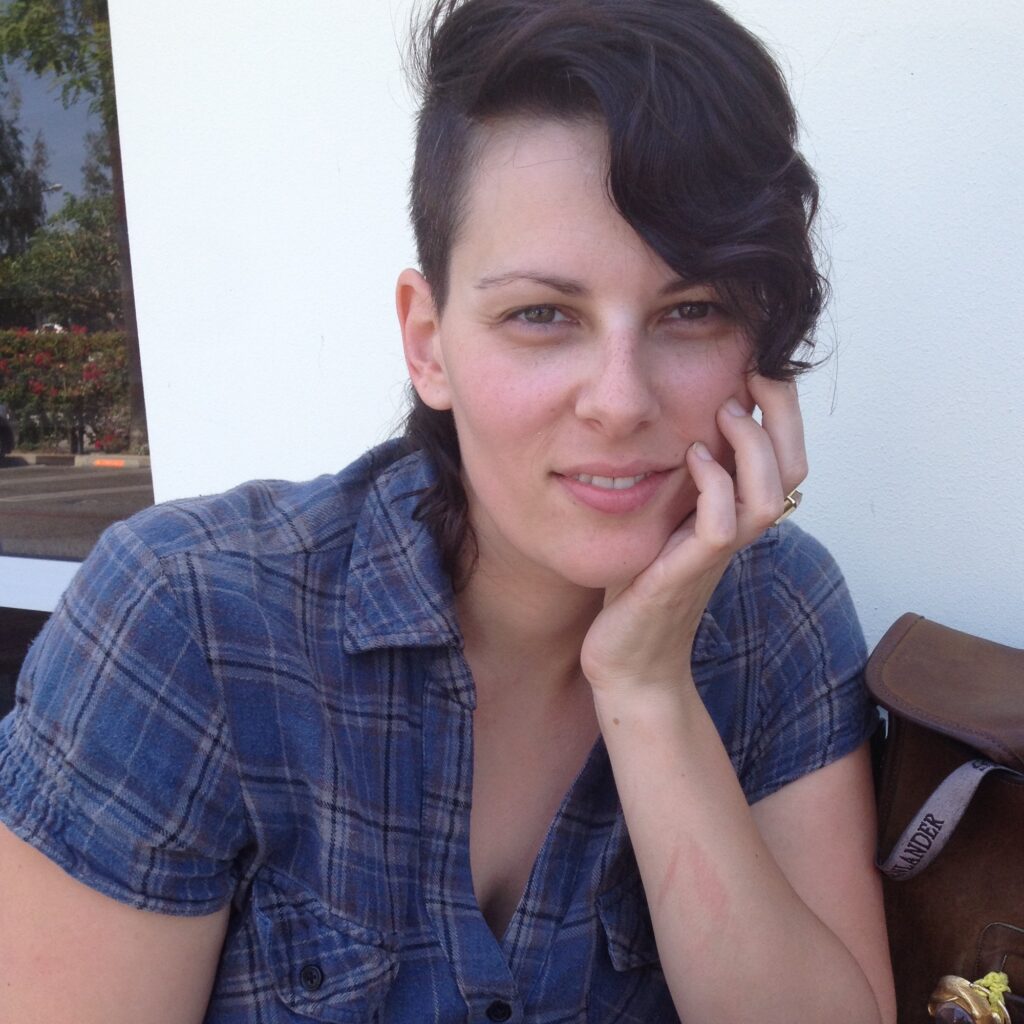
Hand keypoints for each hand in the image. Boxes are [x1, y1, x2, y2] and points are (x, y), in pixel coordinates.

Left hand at [580, 374, 806, 695]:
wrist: (629, 662)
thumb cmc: (638, 588)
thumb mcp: (659, 521)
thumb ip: (677, 482)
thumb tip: (674, 425)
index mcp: (732, 515)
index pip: (783, 456)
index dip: (782, 411)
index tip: (759, 362)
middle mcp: (734, 532)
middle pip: (791, 468)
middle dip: (783, 414)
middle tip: (757, 369)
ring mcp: (714, 555)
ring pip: (768, 495)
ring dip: (752, 445)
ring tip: (726, 408)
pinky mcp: (684, 573)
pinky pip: (722, 527)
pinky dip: (715, 487)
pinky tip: (692, 457)